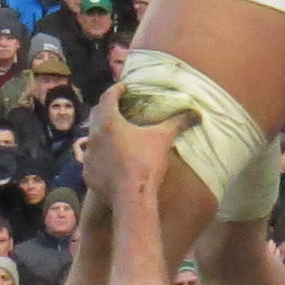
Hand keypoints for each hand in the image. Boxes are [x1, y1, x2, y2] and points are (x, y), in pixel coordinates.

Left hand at [82, 87, 186, 203]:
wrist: (131, 197)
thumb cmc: (146, 163)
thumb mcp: (163, 139)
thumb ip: (177, 123)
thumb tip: (196, 113)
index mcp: (109, 121)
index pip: (108, 97)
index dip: (116, 90)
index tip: (124, 87)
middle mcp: (94, 135)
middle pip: (97, 114)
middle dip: (107, 108)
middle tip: (120, 108)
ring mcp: (88, 155)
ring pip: (92, 137)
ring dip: (102, 132)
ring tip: (115, 134)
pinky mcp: (87, 173)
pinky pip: (92, 158)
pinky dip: (100, 154)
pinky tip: (110, 159)